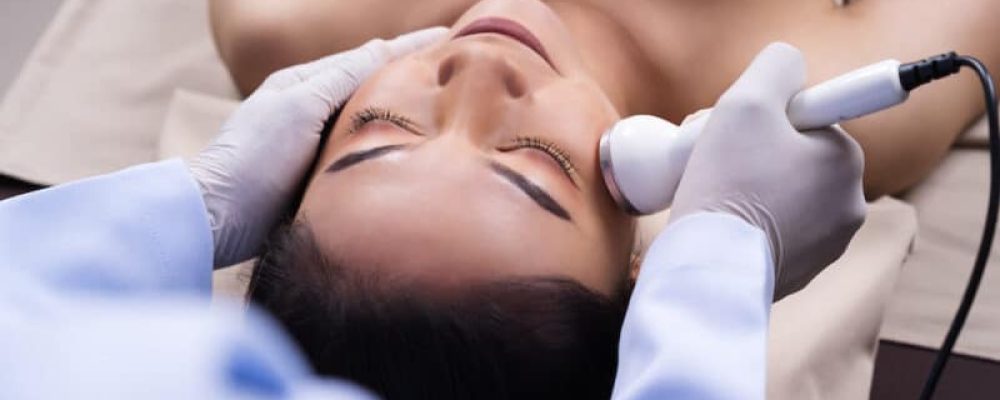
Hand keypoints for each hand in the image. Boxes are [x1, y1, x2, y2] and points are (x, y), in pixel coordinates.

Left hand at [188, 27, 447, 266]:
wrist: (218, 218)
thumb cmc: (253, 156)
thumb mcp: (299, 105)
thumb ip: (342, 77)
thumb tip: (383, 48)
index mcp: (305, 84)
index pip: (368, 57)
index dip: (409, 46)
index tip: (450, 34)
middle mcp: (314, 111)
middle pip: (373, 88)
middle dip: (412, 77)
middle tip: (458, 70)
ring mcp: (319, 147)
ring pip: (373, 123)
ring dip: (407, 115)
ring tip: (448, 108)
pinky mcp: (323, 181)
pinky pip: (366, 156)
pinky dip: (392, 149)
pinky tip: (416, 153)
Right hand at [669, 43, 865, 299]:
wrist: (711, 270)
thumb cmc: (727, 185)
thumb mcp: (746, 101)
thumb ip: (776, 68)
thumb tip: (789, 70)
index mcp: (846, 160)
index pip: (803, 117)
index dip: (761, 119)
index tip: (738, 136)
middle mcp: (848, 204)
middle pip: (792, 157)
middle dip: (754, 155)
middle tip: (718, 164)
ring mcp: (827, 245)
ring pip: (782, 196)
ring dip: (751, 189)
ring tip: (717, 198)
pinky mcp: (800, 273)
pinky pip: (775, 232)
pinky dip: (750, 225)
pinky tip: (725, 227)